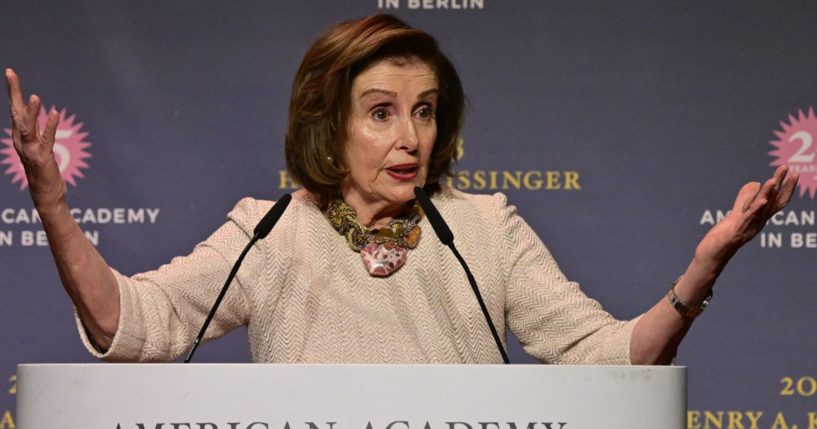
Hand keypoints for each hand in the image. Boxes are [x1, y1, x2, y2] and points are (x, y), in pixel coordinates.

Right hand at [6, 68, 65, 212]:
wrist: (45, 195)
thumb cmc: (43, 170)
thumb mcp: (37, 146)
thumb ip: (37, 131)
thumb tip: (40, 115)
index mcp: (19, 136)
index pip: (14, 109)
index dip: (12, 91)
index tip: (10, 72)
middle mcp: (20, 140)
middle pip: (15, 112)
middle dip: (13, 92)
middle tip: (10, 73)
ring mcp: (30, 149)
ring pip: (27, 127)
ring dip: (30, 112)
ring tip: (35, 96)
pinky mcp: (42, 158)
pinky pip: (46, 139)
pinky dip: (49, 126)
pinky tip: (53, 113)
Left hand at [694, 165, 798, 268]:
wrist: (712, 255)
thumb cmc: (724, 236)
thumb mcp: (736, 213)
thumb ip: (745, 199)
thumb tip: (755, 183)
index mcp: (759, 218)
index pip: (777, 201)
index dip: (786, 187)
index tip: (792, 172)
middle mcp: (758, 223)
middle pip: (773, 202)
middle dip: (781, 185)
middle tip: (787, 169)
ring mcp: (748, 228)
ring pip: (761, 210)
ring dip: (767, 194)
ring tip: (773, 180)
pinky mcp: (736, 232)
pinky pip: (748, 220)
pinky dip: (755, 210)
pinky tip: (761, 201)